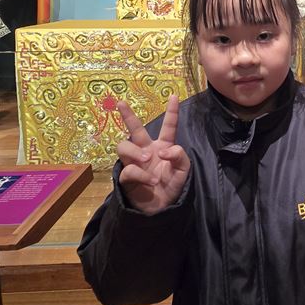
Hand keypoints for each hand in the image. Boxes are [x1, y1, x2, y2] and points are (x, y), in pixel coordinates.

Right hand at [116, 94, 189, 214]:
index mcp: (163, 146)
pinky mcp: (127, 176)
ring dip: (136, 152)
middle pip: (135, 130)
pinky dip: (141, 174)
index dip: (172, 112)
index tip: (174, 96)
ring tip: (147, 159)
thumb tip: (162, 151)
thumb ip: (179, 156)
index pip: (168, 127)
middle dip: (128, 116)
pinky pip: (129, 169)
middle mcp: (146, 150)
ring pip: (124, 145)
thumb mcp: (183, 170)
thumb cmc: (171, 186)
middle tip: (122, 103)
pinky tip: (150, 180)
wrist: (161, 208)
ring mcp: (135, 162)